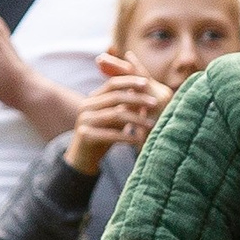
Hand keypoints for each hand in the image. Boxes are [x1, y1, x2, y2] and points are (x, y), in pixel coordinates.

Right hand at [64, 56, 172, 176]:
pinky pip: (110, 134)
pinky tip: (139, 140)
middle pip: (115, 97)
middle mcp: (86, 106)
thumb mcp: (115, 117)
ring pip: (115, 115)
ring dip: (137, 119)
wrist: (84, 157)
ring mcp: (84, 120)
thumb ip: (125, 105)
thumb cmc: (104, 134)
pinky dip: (127, 137)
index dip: (129, 82)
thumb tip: (146, 89)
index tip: (146, 83)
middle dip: (137, 99)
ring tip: (152, 124)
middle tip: (155, 103)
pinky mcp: (85, 135)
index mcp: (92, 99)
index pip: (112, 84)